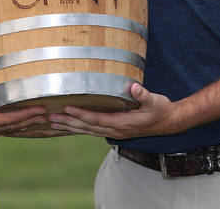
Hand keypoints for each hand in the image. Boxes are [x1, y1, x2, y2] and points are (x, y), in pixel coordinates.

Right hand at [0, 61, 45, 138]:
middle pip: (12, 127)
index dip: (28, 114)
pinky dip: (5, 128)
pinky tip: (4, 125)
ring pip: (4, 131)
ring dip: (18, 127)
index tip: (41, 110)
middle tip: (42, 117)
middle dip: (28, 122)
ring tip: (29, 123)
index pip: (13, 119)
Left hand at [48, 83, 175, 138]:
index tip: (67, 108)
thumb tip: (134, 88)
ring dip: (71, 127)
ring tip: (54, 123)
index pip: (96, 119)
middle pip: (87, 128)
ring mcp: (115, 132)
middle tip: (51, 118)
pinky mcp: (115, 130)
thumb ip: (144, 95)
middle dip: (69, 123)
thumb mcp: (155, 101)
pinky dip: (80, 128)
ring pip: (88, 131)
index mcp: (122, 123)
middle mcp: (116, 130)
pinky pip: (93, 130)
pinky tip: (71, 125)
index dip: (81, 114)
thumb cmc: (161, 109)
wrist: (168, 122)